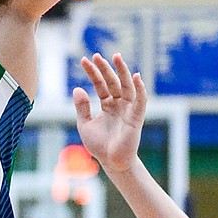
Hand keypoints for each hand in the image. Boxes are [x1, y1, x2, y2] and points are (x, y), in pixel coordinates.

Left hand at [74, 51, 145, 173]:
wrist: (111, 162)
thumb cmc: (99, 146)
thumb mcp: (85, 125)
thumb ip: (82, 107)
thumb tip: (77, 88)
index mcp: (107, 104)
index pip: (100, 84)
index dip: (93, 72)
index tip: (84, 60)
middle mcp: (119, 103)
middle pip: (113, 81)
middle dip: (105, 68)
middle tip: (97, 55)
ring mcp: (128, 109)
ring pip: (127, 86)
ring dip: (123, 71)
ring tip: (116, 57)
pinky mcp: (136, 117)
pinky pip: (140, 100)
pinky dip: (140, 88)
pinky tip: (136, 77)